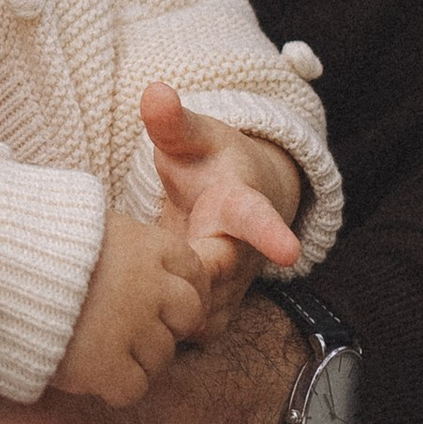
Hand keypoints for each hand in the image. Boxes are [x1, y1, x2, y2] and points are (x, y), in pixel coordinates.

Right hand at [52, 207, 208, 405]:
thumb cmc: (29, 244)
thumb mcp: (84, 227)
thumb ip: (120, 245)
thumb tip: (137, 260)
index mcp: (146, 245)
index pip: (194, 271)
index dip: (181, 291)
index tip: (163, 304)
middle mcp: (149, 284)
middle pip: (187, 315)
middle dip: (165, 326)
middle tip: (131, 331)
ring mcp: (130, 326)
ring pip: (161, 356)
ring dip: (136, 358)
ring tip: (100, 350)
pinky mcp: (105, 364)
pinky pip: (134, 388)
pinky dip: (115, 386)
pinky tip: (92, 374)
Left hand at [140, 84, 301, 322]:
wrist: (236, 204)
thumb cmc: (209, 164)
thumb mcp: (193, 137)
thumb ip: (171, 121)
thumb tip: (153, 91)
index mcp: (242, 207)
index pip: (260, 221)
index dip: (272, 236)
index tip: (288, 250)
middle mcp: (245, 255)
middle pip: (217, 281)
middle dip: (183, 281)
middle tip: (146, 267)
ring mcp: (231, 292)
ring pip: (198, 315)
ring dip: (166, 304)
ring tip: (135, 279)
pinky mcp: (211, 317)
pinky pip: (185, 332)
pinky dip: (159, 324)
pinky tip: (134, 305)